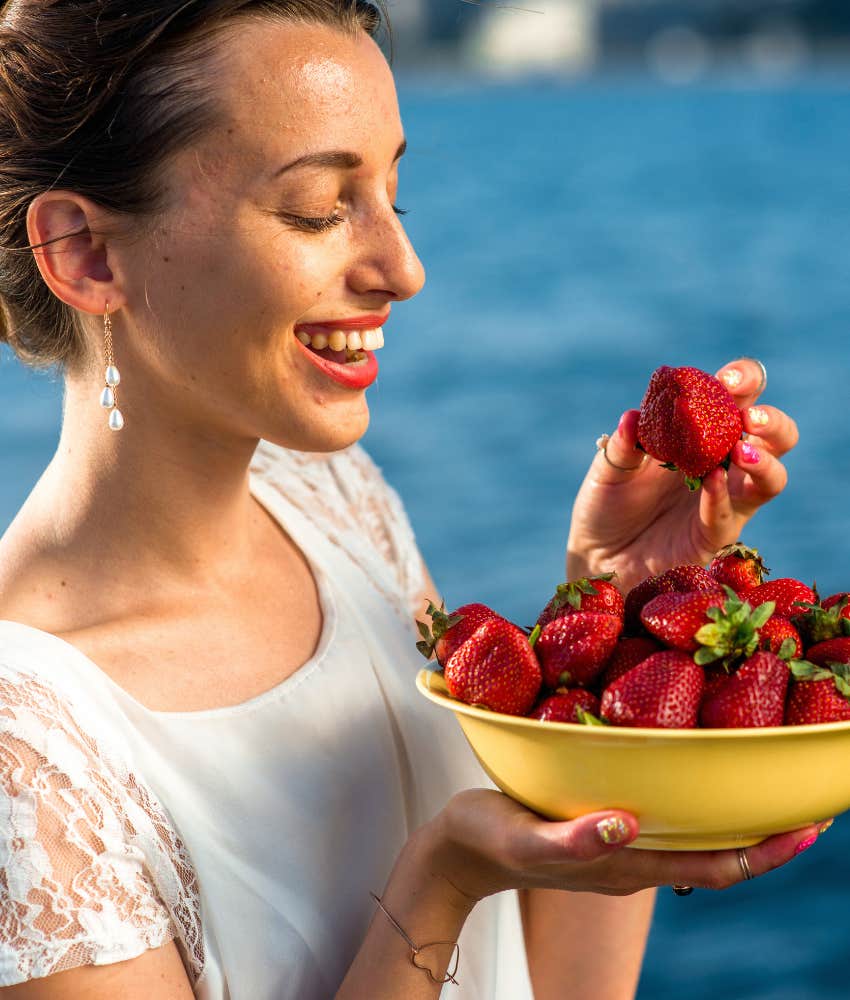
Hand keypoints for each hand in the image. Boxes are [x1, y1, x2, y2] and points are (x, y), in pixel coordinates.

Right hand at [428, 789, 820, 903]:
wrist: (457, 852)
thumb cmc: (488, 840)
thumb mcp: (526, 836)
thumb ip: (575, 838)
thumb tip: (628, 822)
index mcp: (625, 866)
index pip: (714, 869)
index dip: (765, 853)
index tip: (807, 827)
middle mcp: (634, 858)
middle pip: (718, 854)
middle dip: (767, 833)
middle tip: (807, 797)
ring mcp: (620, 844)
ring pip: (695, 836)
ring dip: (736, 814)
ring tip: (766, 777)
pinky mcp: (603, 826)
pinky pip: (666, 818)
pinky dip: (695, 798)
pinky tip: (695, 765)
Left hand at [566, 359, 797, 592]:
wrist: (596, 556)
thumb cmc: (606, 504)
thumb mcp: (607, 470)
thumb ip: (622, 446)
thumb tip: (632, 417)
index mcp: (699, 432)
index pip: (736, 397)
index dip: (742, 381)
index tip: (728, 380)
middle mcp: (722, 463)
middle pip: (774, 435)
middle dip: (771, 420)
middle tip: (750, 416)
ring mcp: (725, 500)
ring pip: (772, 478)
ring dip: (764, 460)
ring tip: (742, 450)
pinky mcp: (714, 535)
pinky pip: (728, 515)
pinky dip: (720, 497)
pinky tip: (709, 482)